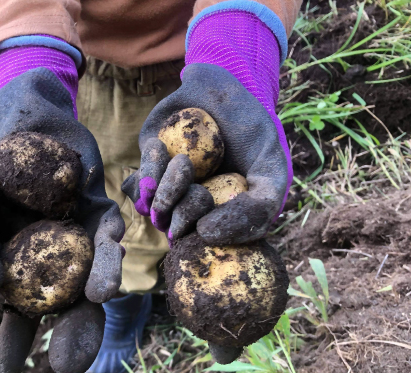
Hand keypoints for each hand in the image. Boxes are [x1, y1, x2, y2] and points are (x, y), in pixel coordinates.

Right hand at [0, 68, 124, 372]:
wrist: (36, 100)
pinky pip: (105, 241)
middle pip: (35, 299)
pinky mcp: (97, 213)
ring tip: (71, 359)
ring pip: (75, 284)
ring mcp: (67, 234)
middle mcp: (33, 248)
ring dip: (77, 318)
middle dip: (32, 334)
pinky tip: (105, 288)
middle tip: (27, 371)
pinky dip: (106, 263)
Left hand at [122, 63, 289, 245]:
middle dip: (185, 210)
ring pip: (157, 211)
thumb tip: (205, 233)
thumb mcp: (271, 171)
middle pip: (180, 231)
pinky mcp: (150, 171)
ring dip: (167, 188)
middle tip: (197, 179)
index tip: (207, 225)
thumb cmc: (252, 132)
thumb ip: (257, 209)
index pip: (210, 245)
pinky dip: (147, 168)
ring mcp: (171, 192)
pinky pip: (139, 184)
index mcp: (223, 218)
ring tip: (182, 161)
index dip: (207, 237)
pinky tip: (159, 147)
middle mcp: (195, 210)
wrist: (223, 88)